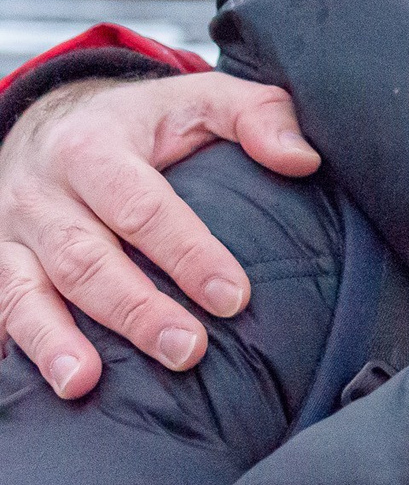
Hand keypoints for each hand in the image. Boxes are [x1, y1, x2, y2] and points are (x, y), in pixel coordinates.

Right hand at [0, 73, 316, 396]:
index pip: (142, 207)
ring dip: (55, 340)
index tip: (233, 297)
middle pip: (84, 258)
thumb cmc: (142, 122)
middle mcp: (41, 193)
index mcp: (93, 148)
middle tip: (188, 350)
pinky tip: (45, 385)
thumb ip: (258, 116)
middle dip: (135, 310)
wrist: (50, 121)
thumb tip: (303, 159)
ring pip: (25, 291)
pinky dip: (16, 346)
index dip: (188, 254)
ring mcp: (9, 234)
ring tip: (85, 383)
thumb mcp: (200, 99)